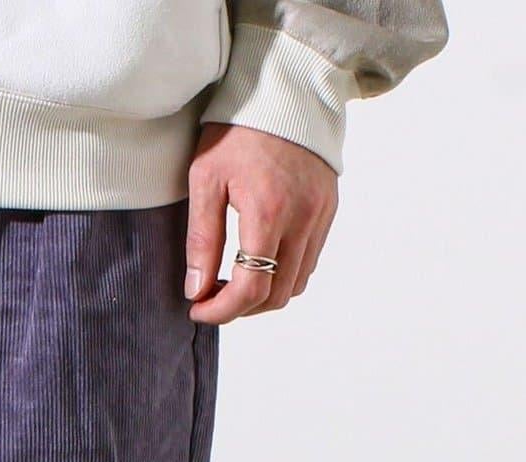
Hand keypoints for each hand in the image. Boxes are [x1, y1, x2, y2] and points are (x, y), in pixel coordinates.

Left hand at [184, 124, 338, 323]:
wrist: (285, 86)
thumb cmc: (239, 127)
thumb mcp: (206, 179)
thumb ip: (202, 239)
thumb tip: (197, 290)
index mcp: (268, 212)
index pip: (251, 290)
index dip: (222, 311)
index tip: (198, 308)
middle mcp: (303, 219)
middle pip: (276, 296)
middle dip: (241, 308)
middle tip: (211, 297)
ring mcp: (320, 215)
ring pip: (295, 284)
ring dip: (263, 295)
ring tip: (232, 282)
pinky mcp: (328, 209)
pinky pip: (309, 261)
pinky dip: (283, 274)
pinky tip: (258, 262)